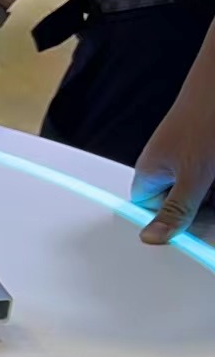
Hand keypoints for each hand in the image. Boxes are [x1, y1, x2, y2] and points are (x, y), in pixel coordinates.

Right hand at [132, 91, 214, 243]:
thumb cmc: (205, 118)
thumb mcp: (194, 176)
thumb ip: (175, 210)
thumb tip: (152, 237)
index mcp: (148, 174)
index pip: (152, 213)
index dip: (172, 224)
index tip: (189, 235)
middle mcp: (163, 165)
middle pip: (180, 201)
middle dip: (201, 205)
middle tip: (210, 193)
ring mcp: (185, 154)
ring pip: (200, 188)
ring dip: (212, 190)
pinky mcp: (204, 149)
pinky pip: (209, 175)